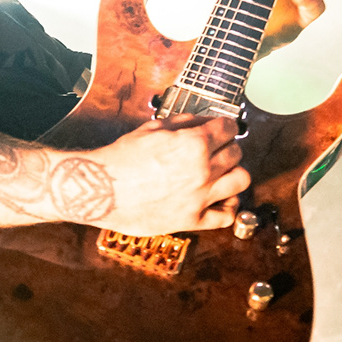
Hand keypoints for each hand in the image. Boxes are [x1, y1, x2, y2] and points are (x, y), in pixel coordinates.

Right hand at [91, 114, 248, 235]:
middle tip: (219, 149)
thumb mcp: (151, 129)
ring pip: (241, 181)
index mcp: (194, 143)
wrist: (100, 189)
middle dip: (229, 147)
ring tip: (223, 173)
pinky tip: (221, 199)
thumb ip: (182, 123)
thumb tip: (202, 121)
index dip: (226, 125)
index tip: (223, 128)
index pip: (228, 128)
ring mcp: (200, 197)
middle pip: (236, 153)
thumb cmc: (122, 158)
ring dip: (234, 173)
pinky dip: (229, 206)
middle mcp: (203, 170)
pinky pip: (226, 215)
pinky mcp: (193, 220)